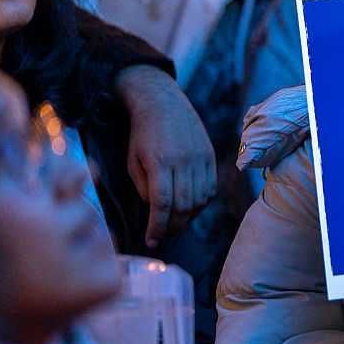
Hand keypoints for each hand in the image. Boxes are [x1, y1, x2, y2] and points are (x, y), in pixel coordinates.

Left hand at [116, 66, 216, 246]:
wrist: (163, 103)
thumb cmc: (142, 134)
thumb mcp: (133, 161)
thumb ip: (144, 189)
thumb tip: (157, 211)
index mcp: (160, 162)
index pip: (163, 204)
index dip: (157, 227)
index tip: (151, 240)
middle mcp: (184, 161)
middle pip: (184, 206)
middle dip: (173, 227)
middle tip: (163, 236)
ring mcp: (201, 158)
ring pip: (200, 200)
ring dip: (188, 217)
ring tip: (176, 223)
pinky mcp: (210, 156)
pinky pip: (210, 188)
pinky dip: (201, 203)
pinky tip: (190, 206)